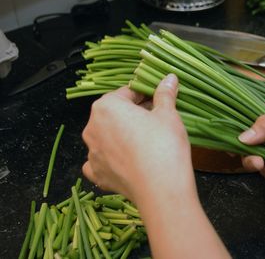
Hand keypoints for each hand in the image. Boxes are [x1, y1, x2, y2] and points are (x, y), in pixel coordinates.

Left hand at [82, 74, 194, 202]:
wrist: (161, 189)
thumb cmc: (164, 145)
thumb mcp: (168, 115)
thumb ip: (165, 94)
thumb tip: (170, 78)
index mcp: (106, 107)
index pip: (127, 92)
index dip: (145, 95)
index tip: (159, 101)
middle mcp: (92, 128)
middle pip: (114, 114)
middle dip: (133, 115)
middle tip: (157, 121)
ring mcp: (92, 153)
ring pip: (107, 137)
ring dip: (122, 136)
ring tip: (146, 143)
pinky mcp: (97, 175)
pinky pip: (101, 161)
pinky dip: (112, 159)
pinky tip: (127, 161)